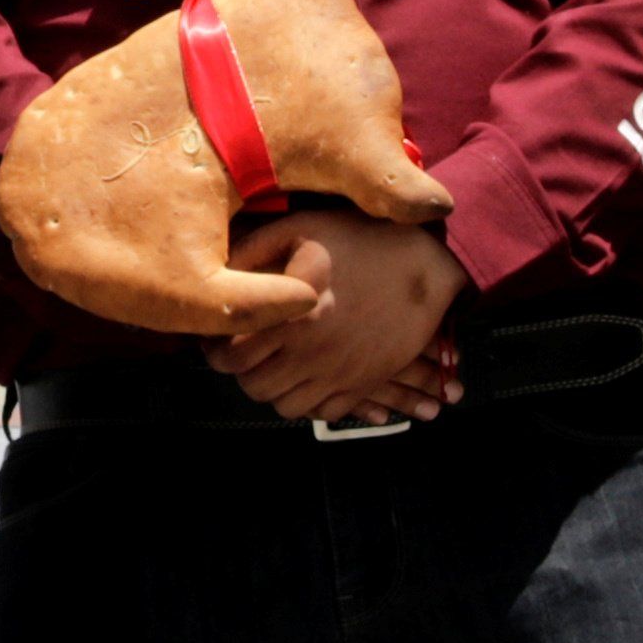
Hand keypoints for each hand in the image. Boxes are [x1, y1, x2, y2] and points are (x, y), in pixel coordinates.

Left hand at [209, 214, 467, 424]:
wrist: (427, 262)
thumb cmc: (359, 240)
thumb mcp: (299, 230)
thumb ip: (253, 252)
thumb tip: (217, 274)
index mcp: (293, 318)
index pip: (231, 356)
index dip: (215, 349)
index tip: (215, 337)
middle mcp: (314, 354)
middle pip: (255, 387)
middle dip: (240, 371)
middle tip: (242, 351)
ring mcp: (342, 373)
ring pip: (286, 406)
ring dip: (273, 388)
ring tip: (273, 362)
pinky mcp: (364, 381)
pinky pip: (324, 412)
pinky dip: (308, 401)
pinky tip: (305, 374)